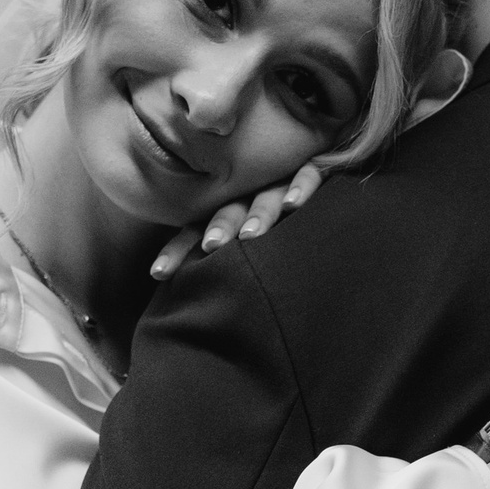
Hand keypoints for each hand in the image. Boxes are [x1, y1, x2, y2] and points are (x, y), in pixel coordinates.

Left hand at [149, 160, 324, 281]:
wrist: (331, 184)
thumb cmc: (283, 235)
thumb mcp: (250, 251)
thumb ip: (227, 274)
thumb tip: (199, 318)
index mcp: (227, 215)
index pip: (196, 231)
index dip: (178, 250)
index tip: (158, 274)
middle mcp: (250, 198)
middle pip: (229, 212)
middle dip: (219, 228)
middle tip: (211, 247)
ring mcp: (281, 183)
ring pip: (266, 197)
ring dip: (258, 214)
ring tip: (250, 235)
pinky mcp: (314, 170)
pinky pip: (308, 174)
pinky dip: (300, 186)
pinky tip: (293, 204)